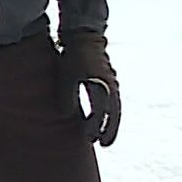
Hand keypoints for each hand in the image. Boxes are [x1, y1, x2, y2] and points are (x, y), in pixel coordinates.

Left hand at [56, 31, 120, 146]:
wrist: (84, 36)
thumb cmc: (72, 56)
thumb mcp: (66, 76)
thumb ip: (67, 95)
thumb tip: (66, 116)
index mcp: (102, 86)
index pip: (102, 113)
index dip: (97, 127)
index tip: (92, 140)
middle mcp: (110, 86)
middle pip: (114, 113)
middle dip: (109, 129)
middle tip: (104, 144)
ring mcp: (111, 83)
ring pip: (115, 108)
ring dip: (111, 122)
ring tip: (105, 136)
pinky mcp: (108, 80)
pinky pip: (112, 101)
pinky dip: (110, 112)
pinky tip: (101, 119)